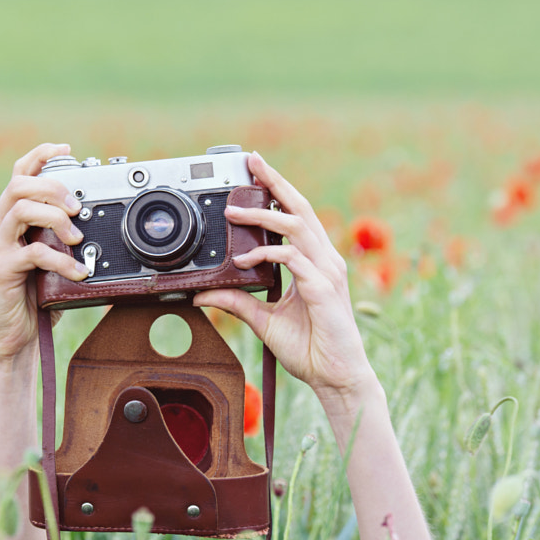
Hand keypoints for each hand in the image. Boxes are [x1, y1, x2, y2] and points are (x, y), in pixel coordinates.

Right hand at [0, 143, 87, 362]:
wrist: (13, 336)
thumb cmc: (34, 296)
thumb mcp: (52, 258)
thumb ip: (63, 235)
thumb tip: (97, 218)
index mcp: (9, 217)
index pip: (19, 173)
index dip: (41, 155)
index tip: (66, 151)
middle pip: (19, 184)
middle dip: (53, 187)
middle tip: (77, 206)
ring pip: (22, 209)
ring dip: (56, 217)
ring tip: (77, 236)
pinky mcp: (2, 269)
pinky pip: (33, 252)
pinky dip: (62, 259)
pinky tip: (79, 271)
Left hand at [193, 152, 378, 413]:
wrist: (335, 376)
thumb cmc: (310, 348)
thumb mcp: (263, 321)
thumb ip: (236, 303)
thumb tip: (204, 294)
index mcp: (313, 261)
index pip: (295, 215)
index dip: (277, 191)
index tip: (255, 173)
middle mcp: (323, 260)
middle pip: (299, 208)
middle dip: (275, 182)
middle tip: (251, 162)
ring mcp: (326, 272)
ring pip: (296, 226)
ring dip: (264, 215)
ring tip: (234, 212)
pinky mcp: (324, 289)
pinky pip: (294, 259)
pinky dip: (267, 255)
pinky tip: (244, 261)